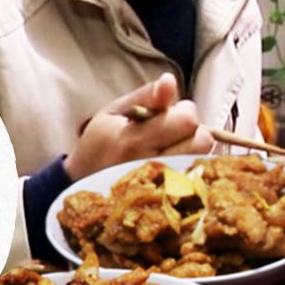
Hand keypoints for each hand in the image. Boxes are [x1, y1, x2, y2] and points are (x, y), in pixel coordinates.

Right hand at [63, 73, 213, 180]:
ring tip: (172, 151)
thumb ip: (146, 95)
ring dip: (194, 151)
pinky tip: (175, 169)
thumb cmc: (101, 144)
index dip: (184, 112)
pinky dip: (192, 171)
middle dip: (193, 132)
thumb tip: (170, 81)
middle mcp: (147, 166)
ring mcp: (159, 189)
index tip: (169, 115)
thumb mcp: (114, 112)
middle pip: (202, 142)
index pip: (187, 120)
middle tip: (173, 134)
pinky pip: (197, 181)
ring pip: (203, 161)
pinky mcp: (168, 202)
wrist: (82, 188)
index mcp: (131, 140)